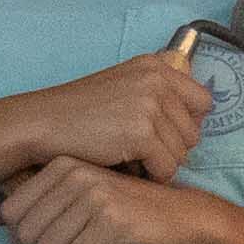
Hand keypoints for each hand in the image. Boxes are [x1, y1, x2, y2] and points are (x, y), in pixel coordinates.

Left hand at [0, 153, 213, 243]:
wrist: (182, 217)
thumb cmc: (128, 211)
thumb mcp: (79, 198)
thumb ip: (33, 205)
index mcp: (63, 165)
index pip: (13, 213)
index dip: (28, 237)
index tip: (55, 239)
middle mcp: (76, 174)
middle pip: (28, 234)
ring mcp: (95, 195)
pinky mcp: (112, 220)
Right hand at [3, 50, 212, 183]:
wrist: (42, 124)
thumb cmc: (78, 114)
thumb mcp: (121, 87)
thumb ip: (155, 94)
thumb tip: (195, 118)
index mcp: (154, 66)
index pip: (202, 101)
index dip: (186, 125)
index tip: (163, 136)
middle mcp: (157, 80)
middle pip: (193, 132)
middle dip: (170, 149)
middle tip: (140, 152)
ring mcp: (150, 105)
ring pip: (182, 154)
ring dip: (158, 164)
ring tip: (129, 158)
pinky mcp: (142, 133)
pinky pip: (167, 168)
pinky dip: (150, 176)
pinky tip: (127, 168)